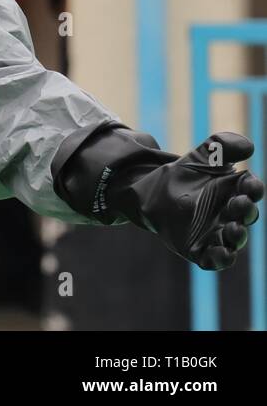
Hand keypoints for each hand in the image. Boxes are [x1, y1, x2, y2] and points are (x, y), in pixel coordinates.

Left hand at [126, 133, 262, 269]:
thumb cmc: (185, 174)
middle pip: (245, 215)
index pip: (251, 190)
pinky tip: (223, 254)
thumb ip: (220, 146)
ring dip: (238, 235)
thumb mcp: (200, 157)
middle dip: (245, 209)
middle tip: (239, 202)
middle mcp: (230, 214)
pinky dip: (221, 258)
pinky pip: (214, 259)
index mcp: (234, 191)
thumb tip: (248, 146)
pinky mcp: (199, 249)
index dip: (253, 188)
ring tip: (235, 228)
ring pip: (234, 239)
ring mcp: (217, 233)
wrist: (153, 193)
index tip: (249, 184)